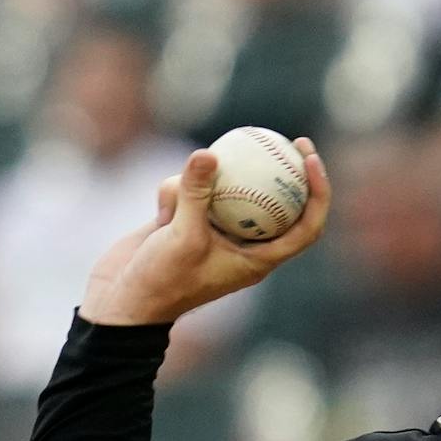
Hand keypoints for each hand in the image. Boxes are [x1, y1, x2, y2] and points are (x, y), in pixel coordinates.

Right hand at [81, 137, 329, 326]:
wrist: (123, 301)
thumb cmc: (161, 282)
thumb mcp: (180, 236)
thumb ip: (195, 194)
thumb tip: (208, 154)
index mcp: (259, 259)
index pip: (306, 227)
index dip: (318, 194)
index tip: (311, 159)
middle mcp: (243, 245)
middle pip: (276, 201)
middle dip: (285, 170)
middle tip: (288, 139)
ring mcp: (214, 231)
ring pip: (224, 189)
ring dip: (201, 184)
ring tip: (179, 198)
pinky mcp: (186, 221)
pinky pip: (191, 191)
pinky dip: (175, 191)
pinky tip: (159, 208)